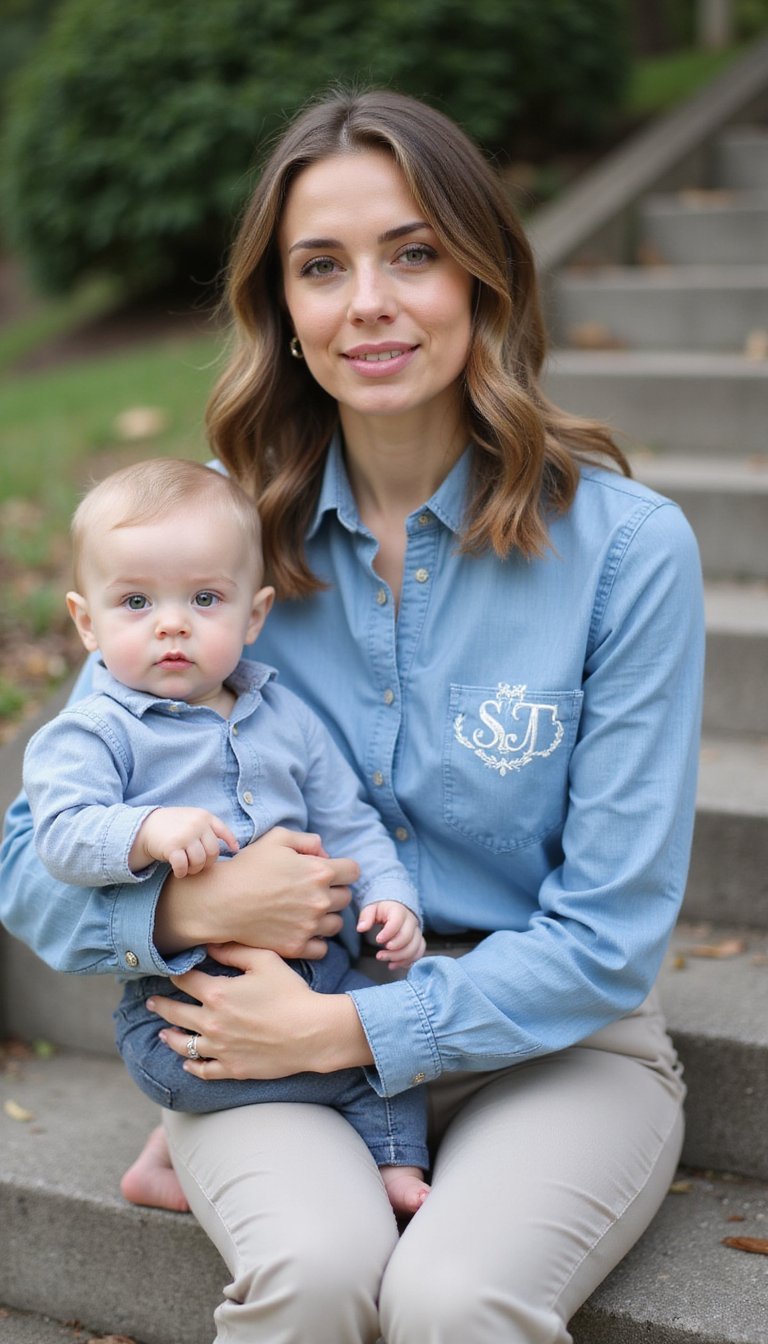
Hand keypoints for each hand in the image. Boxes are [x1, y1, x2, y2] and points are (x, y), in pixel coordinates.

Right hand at [132, 807, 238, 877]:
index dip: (231, 842)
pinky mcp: (172, 847)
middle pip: (213, 852)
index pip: (223, 831)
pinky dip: (181, 872)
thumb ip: (210, 828)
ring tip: (187, 868)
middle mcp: (196, 824)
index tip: (234, 851)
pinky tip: (178, 871)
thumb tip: (236, 847)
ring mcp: (184, 835)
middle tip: (198, 865)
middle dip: (207, 862)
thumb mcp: (193, 819)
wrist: (146, 826)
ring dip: (194, 869)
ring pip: (199, 861)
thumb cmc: (173, 826)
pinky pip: (183, 866)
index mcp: (203, 816)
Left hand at [147, 942, 372, 1079]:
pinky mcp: (232, 1068)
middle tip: (151, 1002)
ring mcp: (220, 1048)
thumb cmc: (291, 993)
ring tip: (163, 1033)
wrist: (312, 1032)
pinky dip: (191, 1066)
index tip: (168, 970)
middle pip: (175, 1013)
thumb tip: (209, 945)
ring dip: (170, 1037)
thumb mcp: (265, 961)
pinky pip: (203, 1069)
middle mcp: (211, 1022)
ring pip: (183, 1044)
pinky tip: (187, 1062)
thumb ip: (234, 951)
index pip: (185, 980)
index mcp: (217, 993)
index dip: (174, 973)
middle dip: (160, 1005)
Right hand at [154, 827, 359, 959]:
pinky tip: (300, 931)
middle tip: (311, 892)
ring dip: (326, 918)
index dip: (343, 870)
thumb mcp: (276, 839)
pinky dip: (315, 941)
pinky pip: (322, 948)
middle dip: (333, 893)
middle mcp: (320, 900)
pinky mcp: (297, 946)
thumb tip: (324, 852)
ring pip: (336, 925)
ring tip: (304, 912)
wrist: (220, 901)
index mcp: (320, 871)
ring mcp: (309, 926)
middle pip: (346, 898)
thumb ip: (307, 840)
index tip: (330, 873)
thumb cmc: (247, 867)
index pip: (353, 871)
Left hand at [357, 901, 425, 969]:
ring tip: (385, 960)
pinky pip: (418, 953)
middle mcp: (411, 921)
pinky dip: (407, 961)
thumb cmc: (381, 910)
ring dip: (399, 958)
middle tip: (379, 955)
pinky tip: (394, 964)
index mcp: (399, 911)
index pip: (397, 921)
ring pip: (414, 947)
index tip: (378, 939)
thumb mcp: (371, 909)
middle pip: (408, 937)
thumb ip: (366, 917)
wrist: (395, 909)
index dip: (388, 933)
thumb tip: (361, 928)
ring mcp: (416, 932)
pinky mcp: (418, 941)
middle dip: (394, 949)